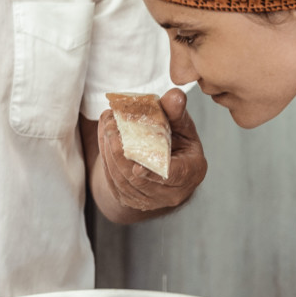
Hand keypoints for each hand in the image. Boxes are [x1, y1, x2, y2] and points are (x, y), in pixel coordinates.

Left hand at [97, 88, 207, 215]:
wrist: (163, 166)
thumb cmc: (178, 143)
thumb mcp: (182, 126)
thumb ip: (176, 112)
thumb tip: (174, 96)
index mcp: (191, 172)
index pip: (174, 175)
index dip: (155, 172)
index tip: (137, 167)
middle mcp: (171, 193)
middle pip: (140, 178)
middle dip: (121, 150)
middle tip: (112, 123)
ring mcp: (149, 200)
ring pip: (122, 179)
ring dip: (109, 150)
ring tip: (107, 124)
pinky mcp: (129, 200)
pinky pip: (112, 180)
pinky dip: (105, 156)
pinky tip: (104, 136)